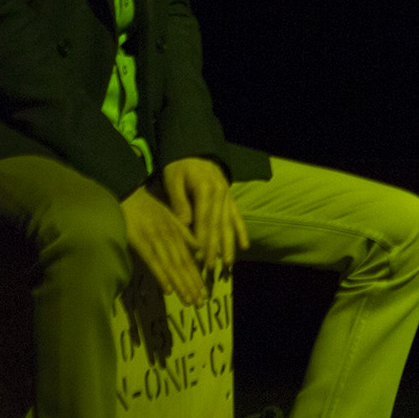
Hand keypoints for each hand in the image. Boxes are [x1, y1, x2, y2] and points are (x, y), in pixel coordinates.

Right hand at [121, 183, 207, 322]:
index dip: (196, 277)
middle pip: (183, 265)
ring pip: (172, 266)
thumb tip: (198, 249)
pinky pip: (152, 260)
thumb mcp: (169, 216)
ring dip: (181, 284)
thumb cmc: (145, 206)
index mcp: (176, 232)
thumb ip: (184, 232)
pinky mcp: (140, 241)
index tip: (203, 293)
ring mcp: (155, 239)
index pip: (189, 259)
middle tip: (199, 303)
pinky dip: (161, 275)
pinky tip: (168, 289)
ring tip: (189, 301)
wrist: (126, 191)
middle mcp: (169, 238)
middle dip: (192, 285)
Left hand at [163, 157, 247, 279]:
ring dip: (229, 245)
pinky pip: (237, 217)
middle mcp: (221, 195)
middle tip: (211, 268)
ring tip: (228, 264)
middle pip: (217, 226)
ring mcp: (228, 197)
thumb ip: (180, 203)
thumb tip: (185, 227)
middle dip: (214, 249)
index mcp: (206, 190)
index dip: (202, 241)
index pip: (204, 221)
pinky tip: (244, 246)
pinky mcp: (230, 198)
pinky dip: (241, 231)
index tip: (199, 259)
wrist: (195, 149)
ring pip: (229, 225)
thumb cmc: (179, 166)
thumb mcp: (173, 181)